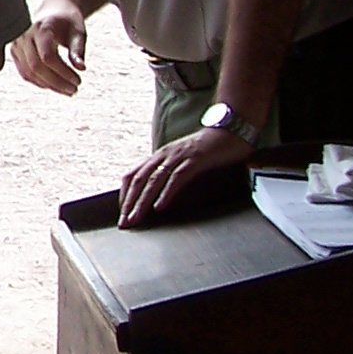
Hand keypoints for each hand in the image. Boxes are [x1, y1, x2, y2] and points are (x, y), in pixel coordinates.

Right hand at [10, 2, 87, 95]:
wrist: (55, 8)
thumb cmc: (68, 20)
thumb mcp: (78, 32)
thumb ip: (78, 50)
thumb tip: (81, 68)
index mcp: (41, 27)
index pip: (47, 57)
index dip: (62, 73)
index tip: (78, 81)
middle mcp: (24, 35)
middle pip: (36, 67)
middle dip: (56, 83)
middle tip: (73, 90)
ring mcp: (17, 43)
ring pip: (28, 73)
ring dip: (48, 85)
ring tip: (67, 90)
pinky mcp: (15, 51)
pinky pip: (25, 72)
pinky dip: (39, 82)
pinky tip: (54, 84)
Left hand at [118, 127, 252, 226]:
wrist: (230, 130)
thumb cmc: (207, 149)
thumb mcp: (181, 160)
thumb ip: (168, 172)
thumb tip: (155, 192)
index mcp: (159, 156)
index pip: (132, 175)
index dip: (125, 194)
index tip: (122, 213)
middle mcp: (164, 155)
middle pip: (139, 180)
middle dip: (129, 203)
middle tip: (124, 223)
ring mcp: (178, 156)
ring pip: (153, 180)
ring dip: (142, 201)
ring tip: (135, 218)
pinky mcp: (195, 159)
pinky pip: (177, 178)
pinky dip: (166, 193)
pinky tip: (160, 206)